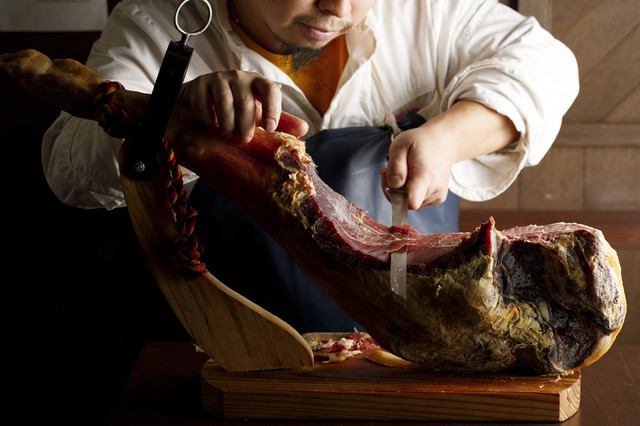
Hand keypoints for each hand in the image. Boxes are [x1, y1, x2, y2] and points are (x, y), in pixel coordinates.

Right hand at [179, 70, 307, 140]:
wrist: (205, 102)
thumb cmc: (238, 109)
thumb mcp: (260, 115)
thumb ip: (281, 121)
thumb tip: (304, 128)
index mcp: (259, 83)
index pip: (271, 90)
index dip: (272, 110)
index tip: (269, 130)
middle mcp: (241, 77)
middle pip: (246, 102)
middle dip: (245, 125)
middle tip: (243, 138)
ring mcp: (219, 78)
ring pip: (224, 102)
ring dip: (226, 124)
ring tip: (227, 133)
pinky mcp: (201, 83)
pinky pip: (203, 101)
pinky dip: (207, 117)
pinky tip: (210, 123)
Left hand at [380, 101, 519, 209]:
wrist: (447, 140)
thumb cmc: (421, 140)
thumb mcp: (400, 144)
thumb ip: (395, 166)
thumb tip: (394, 184)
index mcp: (425, 175)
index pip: (413, 201)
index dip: (399, 201)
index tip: (394, 196)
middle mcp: (433, 189)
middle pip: (405, 203)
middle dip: (391, 189)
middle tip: (389, 169)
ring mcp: (436, 196)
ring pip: (409, 203)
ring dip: (398, 189)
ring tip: (402, 169)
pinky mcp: (436, 198)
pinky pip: (414, 202)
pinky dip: (407, 191)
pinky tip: (410, 176)